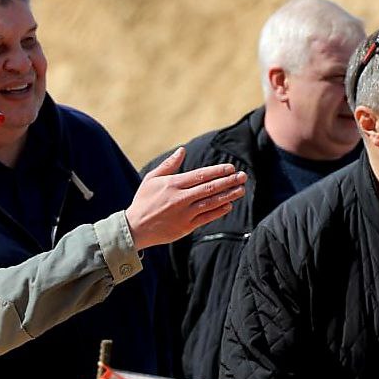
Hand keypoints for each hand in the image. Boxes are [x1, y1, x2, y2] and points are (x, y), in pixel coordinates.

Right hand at [125, 148, 246, 249]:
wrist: (135, 228)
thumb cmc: (143, 201)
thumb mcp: (152, 179)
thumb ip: (169, 165)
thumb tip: (182, 150)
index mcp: (173, 184)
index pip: (200, 175)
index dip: (218, 171)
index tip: (231, 168)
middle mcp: (180, 198)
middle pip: (210, 188)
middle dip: (229, 181)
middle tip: (243, 176)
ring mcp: (184, 213)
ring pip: (211, 202)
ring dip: (228, 195)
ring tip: (241, 190)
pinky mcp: (186, 227)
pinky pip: (206, 217)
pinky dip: (218, 211)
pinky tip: (229, 205)